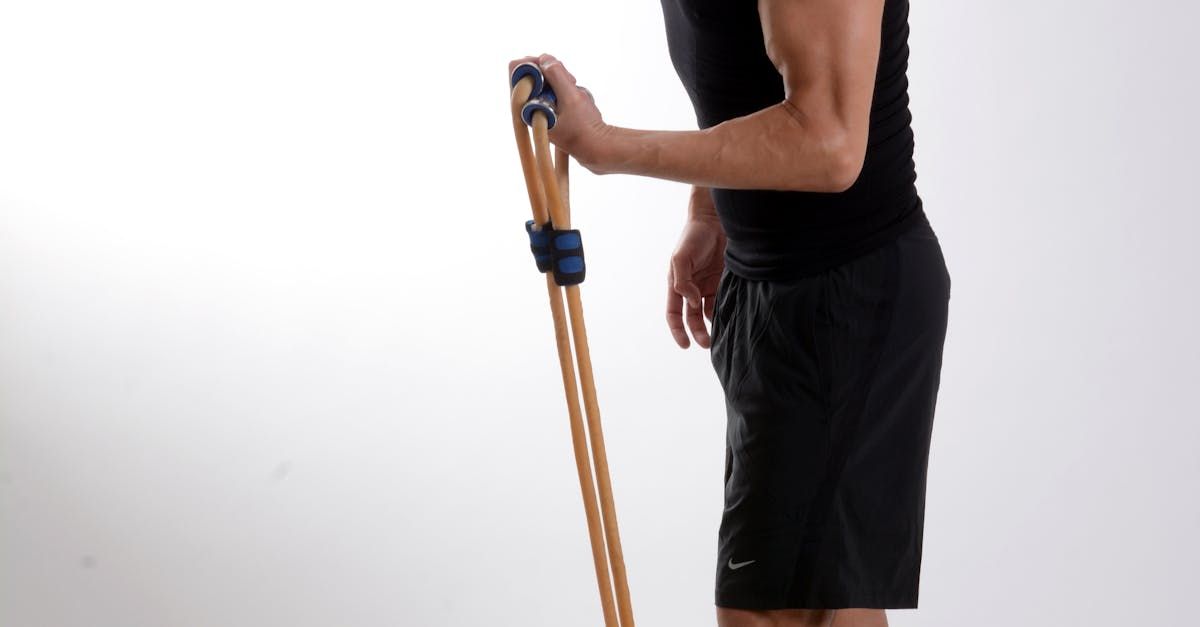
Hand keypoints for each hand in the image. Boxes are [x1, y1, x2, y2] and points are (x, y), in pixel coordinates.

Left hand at [508, 54, 611, 171]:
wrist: (597, 147)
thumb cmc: (584, 128)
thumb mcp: (572, 98)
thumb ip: (557, 76)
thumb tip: (544, 59)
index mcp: (527, 107)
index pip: (516, 72)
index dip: (534, 63)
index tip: (553, 67)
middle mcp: (530, 107)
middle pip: (533, 72)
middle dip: (553, 72)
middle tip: (571, 81)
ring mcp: (541, 108)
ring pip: (547, 78)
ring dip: (564, 81)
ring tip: (577, 94)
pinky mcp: (552, 108)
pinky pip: (557, 87)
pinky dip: (569, 88)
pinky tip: (578, 100)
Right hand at [666, 195, 725, 348]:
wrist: (716, 221)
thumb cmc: (694, 236)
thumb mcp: (681, 257)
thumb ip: (682, 281)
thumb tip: (691, 302)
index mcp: (676, 284)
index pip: (674, 313)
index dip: (678, 330)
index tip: (685, 345)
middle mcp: (691, 288)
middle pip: (693, 318)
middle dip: (698, 333)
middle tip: (708, 344)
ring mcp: (708, 285)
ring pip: (709, 312)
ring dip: (713, 325)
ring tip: (721, 334)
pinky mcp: (723, 281)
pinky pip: (723, 301)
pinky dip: (726, 311)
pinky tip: (731, 318)